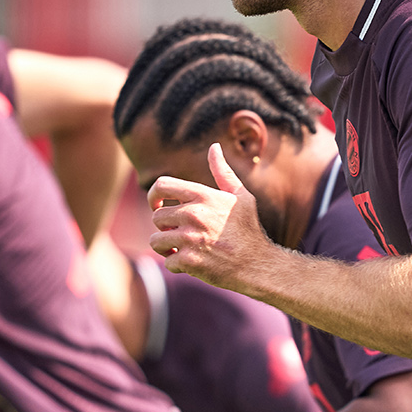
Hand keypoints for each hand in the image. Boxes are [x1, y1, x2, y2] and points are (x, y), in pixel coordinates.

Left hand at [147, 144, 274, 292]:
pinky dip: (177, 265)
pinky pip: (167, 262)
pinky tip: (192, 263)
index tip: (156, 204)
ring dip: (166, 246)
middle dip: (165, 226)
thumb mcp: (241, 196)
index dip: (153, 195)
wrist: (258, 265)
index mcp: (203, 196)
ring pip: (156, 240)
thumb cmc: (248, 230)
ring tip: (182, 248)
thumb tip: (214, 147)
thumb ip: (223, 172)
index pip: (162, 185)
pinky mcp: (189, 261)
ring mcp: (190, 238)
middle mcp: (194, 214)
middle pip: (157, 216)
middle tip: (181, 233)